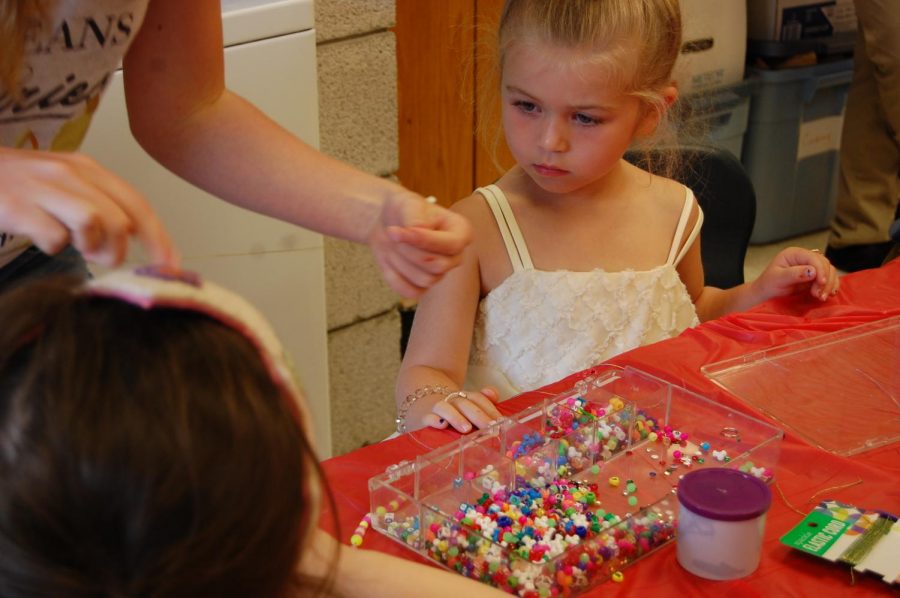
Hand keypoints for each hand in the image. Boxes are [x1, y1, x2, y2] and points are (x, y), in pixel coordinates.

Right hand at [0, 147, 178, 267]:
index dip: (159, 239)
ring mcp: (42, 188)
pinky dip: (54, 247)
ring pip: (93, 223)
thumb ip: (99, 205)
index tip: (170, 266)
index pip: (138, 205)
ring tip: (74, 247)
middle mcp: (69, 173)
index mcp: (87, 168)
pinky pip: (54, 237)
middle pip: (120, 220)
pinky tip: (41, 239)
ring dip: (90, 247)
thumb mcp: (64, 186)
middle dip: (119, 250)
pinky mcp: (16, 206)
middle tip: (102, 259)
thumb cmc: (19, 185)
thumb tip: (131, 240)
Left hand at [367, 190, 471, 297]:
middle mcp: (455, 256)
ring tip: (392, 244)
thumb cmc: (404, 210)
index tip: (402, 230)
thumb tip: (418, 230)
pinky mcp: (422, 287)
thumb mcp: (409, 204)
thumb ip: (416, 217)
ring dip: (400, 261)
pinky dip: (394, 276)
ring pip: (424, 280)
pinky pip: (410, 291)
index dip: (425, 240)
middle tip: (393, 233)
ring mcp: (440, 273)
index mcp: (461, 232)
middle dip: (410, 251)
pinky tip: (390, 259)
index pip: (452, 245)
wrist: (387, 223)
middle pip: (438, 266)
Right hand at [412, 387, 502, 433]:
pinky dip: (434, 420)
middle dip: (479, 415)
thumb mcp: (466, 404)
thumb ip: (482, 401)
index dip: (490, 409)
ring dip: (457, 417)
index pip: (478, 399)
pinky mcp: (423, 418)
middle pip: (465, 404)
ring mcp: (437, 408)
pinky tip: (441, 425)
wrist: (417, 400)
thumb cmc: (450, 409)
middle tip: (490, 427)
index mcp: (464, 397)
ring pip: (446, 408)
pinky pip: (428, 417)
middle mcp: (451, 401)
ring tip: (467, 429)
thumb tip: (493, 394)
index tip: (501, 421)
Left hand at [753, 247, 839, 300]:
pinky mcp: (814, 276)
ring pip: (829, 271)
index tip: (821, 283)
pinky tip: (829, 294)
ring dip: (829, 284)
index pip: (813, 258)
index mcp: (794, 253)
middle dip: (825, 280)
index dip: (820, 270)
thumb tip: (812, 271)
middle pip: (824, 264)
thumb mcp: (778, 278)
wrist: (767, 292)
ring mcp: (810, 266)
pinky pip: (828, 278)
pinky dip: (830, 286)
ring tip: (822, 297)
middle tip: (819, 295)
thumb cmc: (769, 283)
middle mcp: (804, 257)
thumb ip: (794, 274)